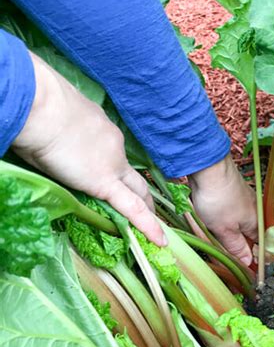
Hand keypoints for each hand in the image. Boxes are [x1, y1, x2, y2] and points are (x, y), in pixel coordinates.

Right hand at [12, 51, 164, 245]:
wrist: (42, 106)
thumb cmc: (41, 109)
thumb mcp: (59, 120)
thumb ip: (66, 136)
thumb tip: (58, 144)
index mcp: (105, 132)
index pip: (118, 157)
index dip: (122, 173)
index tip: (122, 181)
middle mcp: (116, 148)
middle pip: (135, 178)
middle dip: (145, 196)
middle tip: (151, 210)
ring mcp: (113, 166)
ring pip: (137, 192)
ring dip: (147, 210)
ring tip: (156, 231)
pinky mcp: (105, 183)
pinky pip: (132, 209)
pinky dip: (148, 225)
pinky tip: (160, 240)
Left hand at [189, 155, 256, 264]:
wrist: (209, 167)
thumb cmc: (218, 199)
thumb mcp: (225, 231)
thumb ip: (237, 248)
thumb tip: (248, 263)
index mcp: (257, 223)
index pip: (262, 248)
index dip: (254, 260)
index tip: (245, 269)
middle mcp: (255, 212)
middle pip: (251, 237)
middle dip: (239, 247)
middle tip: (225, 254)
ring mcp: (245, 201)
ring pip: (240, 226)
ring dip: (229, 234)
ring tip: (215, 236)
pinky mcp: (234, 194)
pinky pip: (232, 215)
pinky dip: (223, 221)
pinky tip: (212, 221)